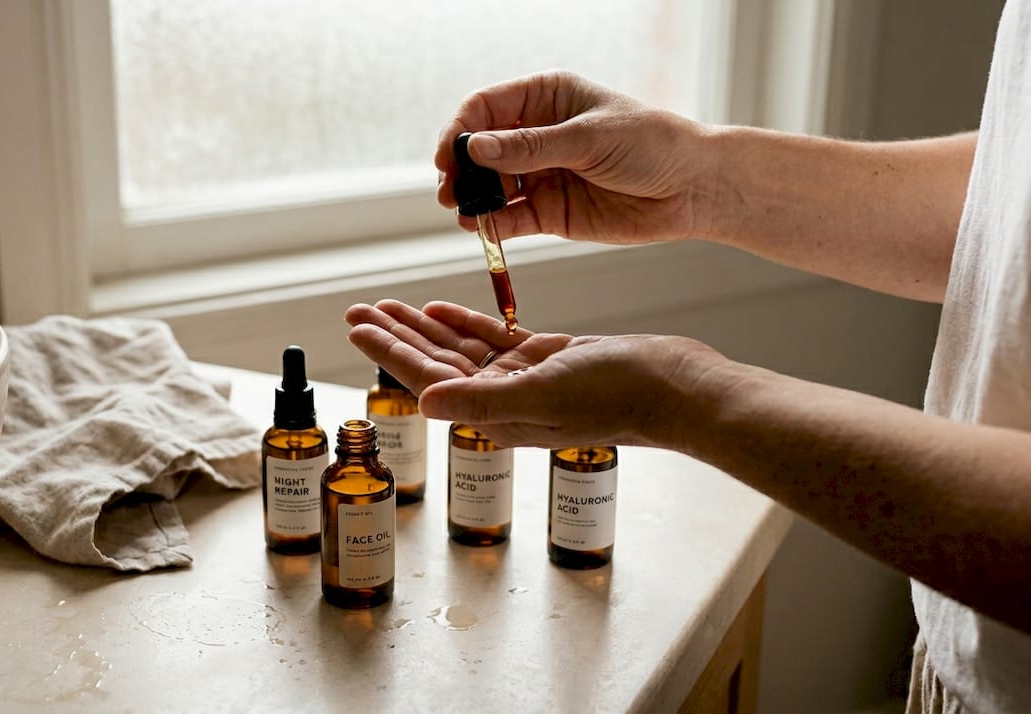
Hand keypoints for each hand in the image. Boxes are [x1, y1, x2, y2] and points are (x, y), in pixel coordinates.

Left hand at [344, 299, 729, 449]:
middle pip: (434, 362)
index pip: (427, 379)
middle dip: (394, 335)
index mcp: (495, 413)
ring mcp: (524, 379)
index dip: (388, 352)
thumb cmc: (615, 397)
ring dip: (423, 326)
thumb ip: (481, 401)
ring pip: (460, 348)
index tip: (357, 327)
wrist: (673, 388)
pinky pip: (494, 339)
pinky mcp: (546, 359)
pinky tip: (439, 308)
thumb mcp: (543, 394)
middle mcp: (502, 399)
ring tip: (387, 304)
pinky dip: (466, 322)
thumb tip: (426, 405)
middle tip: (357, 310)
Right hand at [435, 70, 712, 245]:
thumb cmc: (652, 144)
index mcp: (546, 98)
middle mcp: (537, 135)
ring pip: (490, 186)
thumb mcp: (588, 138)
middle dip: (461, 168)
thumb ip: (530, 147)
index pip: (486, 108)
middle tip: (450, 189)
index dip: (461, 131)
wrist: (692, 188)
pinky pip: (510, 217)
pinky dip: (492, 224)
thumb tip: (476, 147)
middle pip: (480, 150)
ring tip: (463, 211)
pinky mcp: (549, 211)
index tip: (450, 156)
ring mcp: (540, 175)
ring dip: (472, 199)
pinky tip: (481, 227)